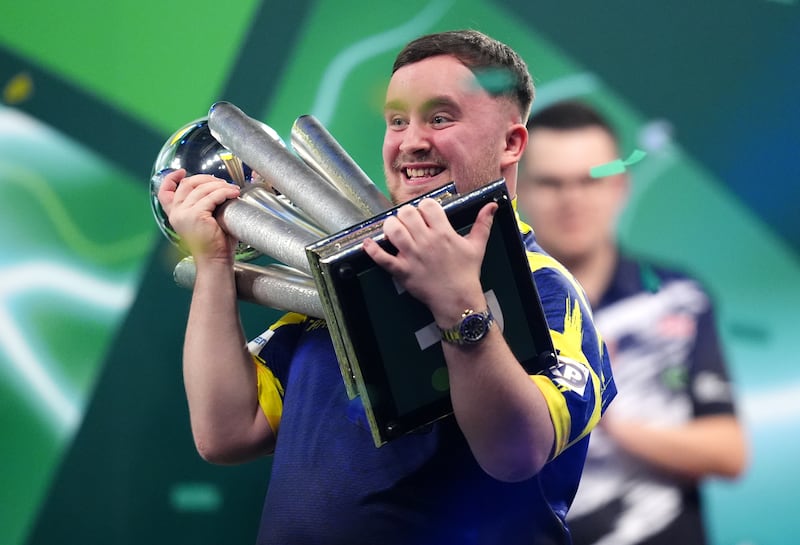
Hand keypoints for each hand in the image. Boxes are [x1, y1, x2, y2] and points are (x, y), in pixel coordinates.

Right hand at [157, 169, 240, 261]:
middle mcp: (176, 213)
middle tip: (221, 182)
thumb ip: (203, 205)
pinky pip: (213, 196)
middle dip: (206, 179)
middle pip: (187, 184)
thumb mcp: (205, 221)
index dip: (171, 179)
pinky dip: (225, 192)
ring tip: (232, 189)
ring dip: (220, 185)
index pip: (164, 192)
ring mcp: (184, 214)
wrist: (215, 261)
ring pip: (202, 188)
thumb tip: (217, 187)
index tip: (181, 172)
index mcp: (175, 215)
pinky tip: (233, 193)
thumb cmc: (216, 244)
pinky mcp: (196, 215)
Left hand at [363, 198, 496, 319]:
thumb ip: (483, 224)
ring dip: (390, 226)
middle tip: (408, 223)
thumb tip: (493, 206)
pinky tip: (368, 243)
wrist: (458, 300)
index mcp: (443, 232)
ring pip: (392, 230)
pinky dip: (372, 250)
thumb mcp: (477, 246)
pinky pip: (382, 258)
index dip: (424, 207)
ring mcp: (412, 256)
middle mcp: (426, 241)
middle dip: (406, 214)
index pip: (427, 205)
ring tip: (394, 231)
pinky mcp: (401, 271)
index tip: (425, 215)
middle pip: (407, 213)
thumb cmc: (467, 273)